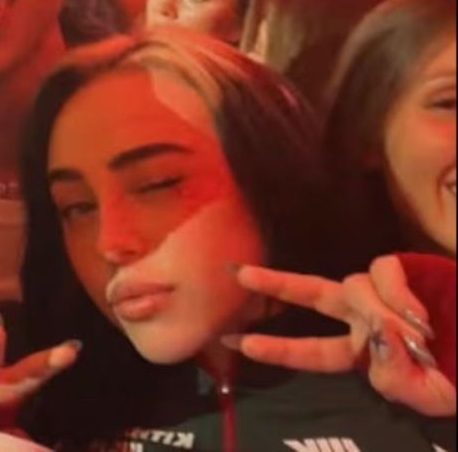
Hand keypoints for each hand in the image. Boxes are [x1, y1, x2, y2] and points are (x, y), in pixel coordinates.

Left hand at [229, 256, 455, 416]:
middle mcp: (366, 318)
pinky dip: (396, 293)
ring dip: (375, 310)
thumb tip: (373, 336)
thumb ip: (393, 375)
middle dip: (277, 283)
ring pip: (353, 285)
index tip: (240, 344)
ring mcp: (386, 294)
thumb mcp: (426, 394)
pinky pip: (384, 271)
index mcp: (363, 352)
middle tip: (241, 275)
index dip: (280, 348)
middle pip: (314, 294)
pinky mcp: (411, 271)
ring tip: (412, 333)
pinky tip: (416, 315)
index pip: (313, 349)